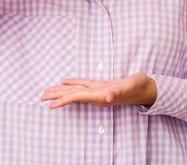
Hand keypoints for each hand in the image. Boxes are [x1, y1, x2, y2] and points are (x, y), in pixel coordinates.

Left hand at [40, 72, 157, 109]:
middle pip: (72, 95)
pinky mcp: (100, 87)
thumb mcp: (129, 86)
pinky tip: (64, 82)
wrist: (146, 89)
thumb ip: (118, 91)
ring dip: (61, 90)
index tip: (49, 104)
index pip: (77, 97)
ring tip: (48, 91)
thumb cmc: (138, 87)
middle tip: (40, 97)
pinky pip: (83, 85)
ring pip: (75, 90)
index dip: (63, 99)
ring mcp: (98, 91)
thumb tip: (107, 97)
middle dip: (56, 96)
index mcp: (100, 95)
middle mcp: (96, 95)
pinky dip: (72, 83)